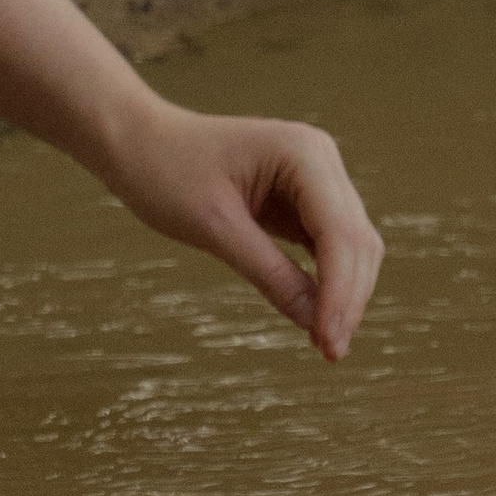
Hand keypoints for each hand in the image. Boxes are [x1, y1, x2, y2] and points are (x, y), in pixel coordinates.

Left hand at [101, 102, 384, 361]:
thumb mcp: (215, 227)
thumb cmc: (167, 172)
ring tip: (326, 344)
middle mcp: (321, 159)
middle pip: (356, 241)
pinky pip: (329, 245)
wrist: (139, 142)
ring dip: (344, 293)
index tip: (328, 343)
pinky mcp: (303, 198)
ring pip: (351, 245)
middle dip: (348, 298)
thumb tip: (316, 323)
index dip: (341, 292)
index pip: (340, 233)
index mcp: (304, 153)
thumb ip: (269, 273)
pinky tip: (316, 315)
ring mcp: (316, 177)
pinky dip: (328, 280)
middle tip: (330, 353)